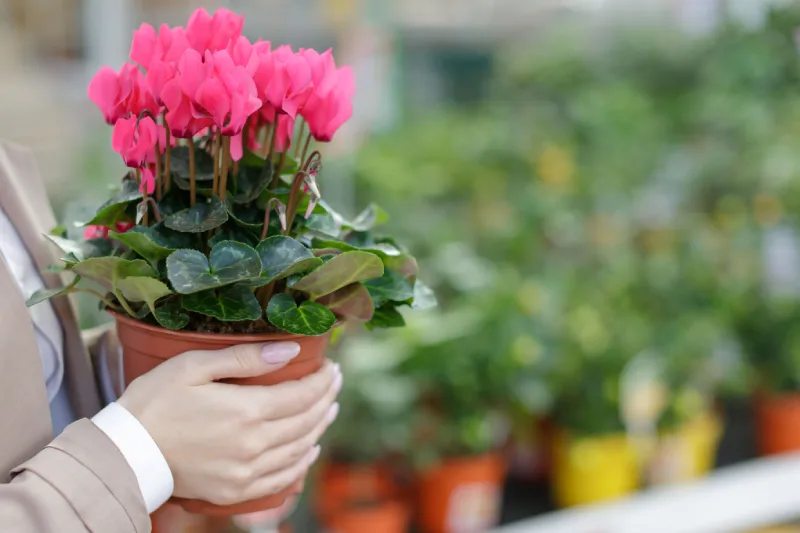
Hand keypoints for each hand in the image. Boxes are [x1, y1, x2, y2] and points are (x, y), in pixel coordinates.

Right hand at [118, 342, 341, 504]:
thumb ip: (246, 358)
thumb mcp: (194, 366)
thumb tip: (291, 350)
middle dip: (326, 398)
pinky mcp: (236, 490)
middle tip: (335, 382)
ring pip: (300, 449)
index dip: (322, 380)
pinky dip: (302, 462)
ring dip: (320, 427)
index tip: (332, 367)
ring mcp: (246, 472)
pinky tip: (310, 449)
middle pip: (306, 421)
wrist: (126, 452)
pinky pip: (282, 479)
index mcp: (246, 411)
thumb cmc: (155, 401)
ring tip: (330, 408)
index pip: (302, 395)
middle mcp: (254, 445)